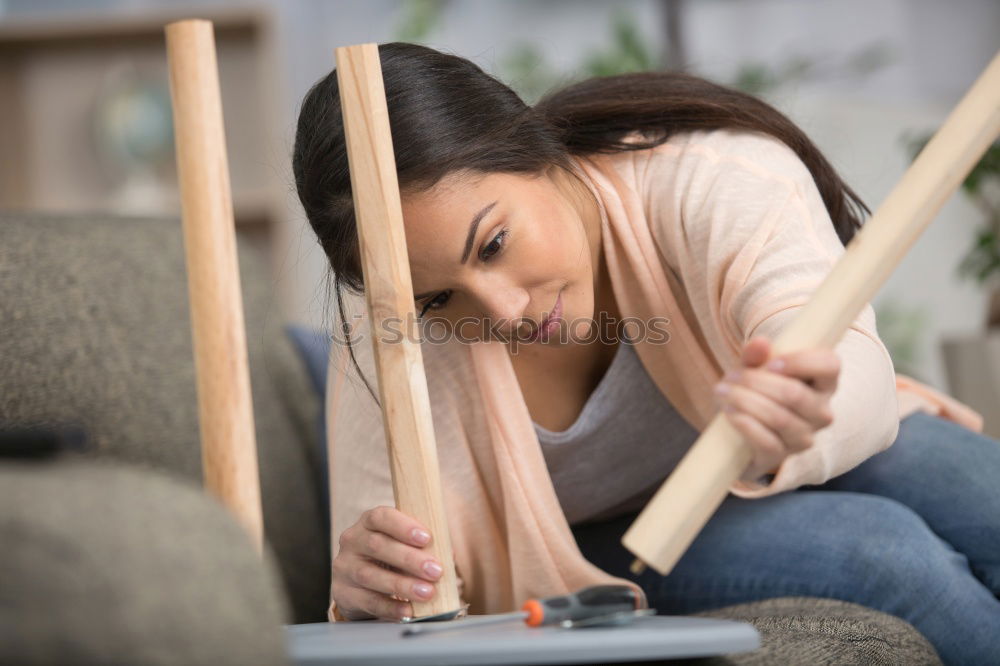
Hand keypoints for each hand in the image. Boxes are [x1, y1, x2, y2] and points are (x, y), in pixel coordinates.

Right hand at [332, 506, 443, 620]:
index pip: (381, 517)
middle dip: (410, 559)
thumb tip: (448, 554)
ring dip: (402, 585)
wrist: (358, 584)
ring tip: (427, 592)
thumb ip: (422, 545)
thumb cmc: (388, 557)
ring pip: (371, 575)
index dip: (403, 526)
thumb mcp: (401, 544)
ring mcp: (345, 568)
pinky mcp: (344, 593)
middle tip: (435, 571)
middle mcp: (352, 541)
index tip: (426, 538)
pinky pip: (368, 601)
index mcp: (368, 522)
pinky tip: (408, 610)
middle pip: (378, 546)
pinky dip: (391, 607)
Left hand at [712, 336, 839, 483]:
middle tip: (730, 376)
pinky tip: (729, 412)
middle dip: (756, 382)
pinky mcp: (781, 457)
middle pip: (794, 394)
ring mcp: (804, 437)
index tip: (770, 363)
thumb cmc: (756, 389)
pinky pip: (767, 442)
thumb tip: (760, 343)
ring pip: (779, 418)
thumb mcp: (754, 367)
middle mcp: (822, 412)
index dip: (800, 361)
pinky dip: (745, 424)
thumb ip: (756, 354)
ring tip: (722, 391)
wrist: (739, 427)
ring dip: (745, 401)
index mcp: (824, 382)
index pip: (829, 365)